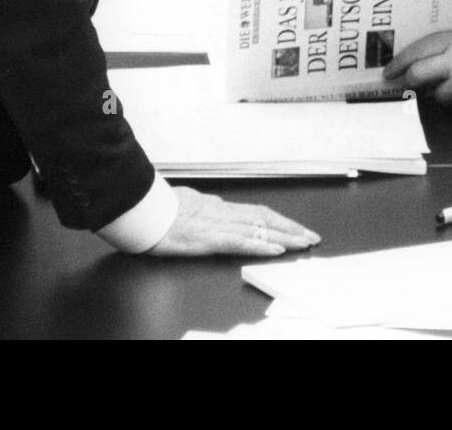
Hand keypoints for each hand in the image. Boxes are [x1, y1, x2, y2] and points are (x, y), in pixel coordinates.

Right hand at [147, 186, 320, 256]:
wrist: (140, 209)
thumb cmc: (157, 208)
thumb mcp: (185, 202)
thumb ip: (202, 206)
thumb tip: (211, 205)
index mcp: (218, 207)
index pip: (257, 212)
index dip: (279, 220)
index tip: (296, 227)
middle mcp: (222, 213)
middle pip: (265, 219)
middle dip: (291, 228)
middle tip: (311, 236)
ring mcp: (217, 225)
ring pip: (259, 230)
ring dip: (285, 237)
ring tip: (304, 243)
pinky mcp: (208, 238)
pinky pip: (240, 243)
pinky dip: (261, 246)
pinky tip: (276, 250)